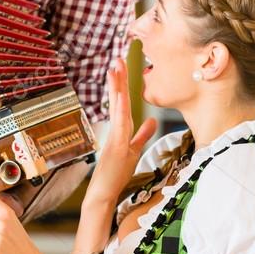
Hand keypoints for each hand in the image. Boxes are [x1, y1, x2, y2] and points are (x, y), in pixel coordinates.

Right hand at [84, 57, 156, 207]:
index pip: (123, 103)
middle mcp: (116, 131)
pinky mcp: (116, 148)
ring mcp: (114, 138)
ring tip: (115, 69)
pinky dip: (120, 110)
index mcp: (121, 131)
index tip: (123, 68)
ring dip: (116, 88)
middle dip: (118, 80)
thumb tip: (151, 122)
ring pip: (117, 109)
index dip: (123, 85)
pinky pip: (119, 125)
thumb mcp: (133, 152)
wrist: (102, 194)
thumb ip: (141, 136)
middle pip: (118, 101)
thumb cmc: (115, 175)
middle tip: (117, 59)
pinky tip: (120, 96)